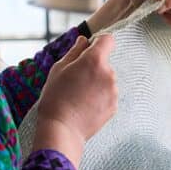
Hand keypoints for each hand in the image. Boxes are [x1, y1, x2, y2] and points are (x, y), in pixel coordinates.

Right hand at [32, 34, 117, 165]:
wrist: (62, 129)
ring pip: (106, 79)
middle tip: (75, 81)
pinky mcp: (114, 105)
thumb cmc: (56, 97)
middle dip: (93, 67)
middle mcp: (108, 73)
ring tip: (79, 96)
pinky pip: (108, 95)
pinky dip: (99, 97)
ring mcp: (113, 91)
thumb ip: (74, 51)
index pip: (108, 40)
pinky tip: (85, 106)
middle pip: (104, 63)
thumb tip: (84, 40)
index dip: (99, 42)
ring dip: (97, 83)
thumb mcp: (59, 69)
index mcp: (94, 60)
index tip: (89, 50)